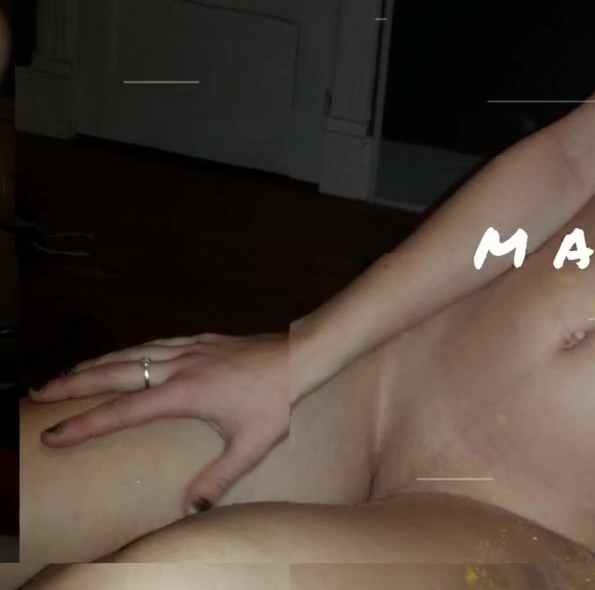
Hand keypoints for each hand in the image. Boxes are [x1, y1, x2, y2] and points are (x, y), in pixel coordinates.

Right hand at [28, 333, 289, 514]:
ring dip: (97, 363)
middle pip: (114, 372)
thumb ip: (219, 478)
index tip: (54, 435)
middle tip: (39, 393)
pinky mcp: (202, 339)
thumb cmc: (277, 401)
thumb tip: (191, 509)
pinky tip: (123, 354)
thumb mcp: (253, 445)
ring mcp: (189, 348)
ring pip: (131, 352)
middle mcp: (178, 366)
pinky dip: (129, 349)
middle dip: (73, 384)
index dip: (85, 425)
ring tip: (69, 374)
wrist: (302, 355)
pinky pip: (154, 343)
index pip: (122, 411)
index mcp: (183, 393)